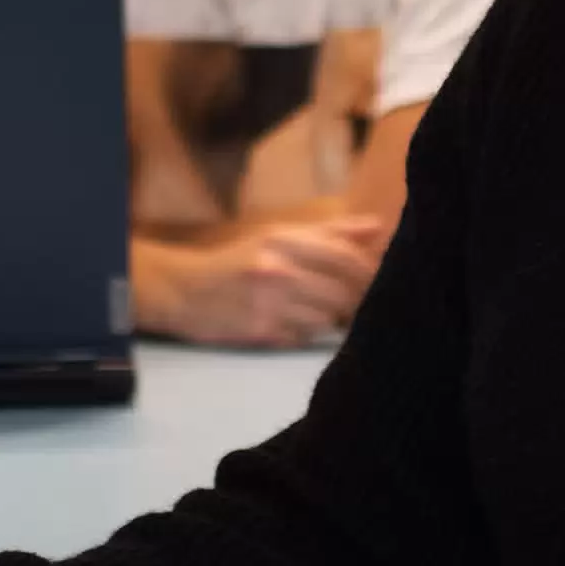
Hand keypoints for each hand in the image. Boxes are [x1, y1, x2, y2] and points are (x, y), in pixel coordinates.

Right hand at [145, 216, 385, 347]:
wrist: (185, 291)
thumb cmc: (238, 260)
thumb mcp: (279, 235)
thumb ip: (331, 231)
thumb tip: (379, 228)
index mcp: (285, 239)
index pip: (346, 257)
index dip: (369, 271)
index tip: (378, 280)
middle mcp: (279, 268)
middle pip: (343, 292)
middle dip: (352, 300)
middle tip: (348, 301)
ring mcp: (270, 302)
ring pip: (328, 318)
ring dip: (328, 318)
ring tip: (311, 310)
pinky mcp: (262, 332)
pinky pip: (306, 337)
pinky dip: (306, 333)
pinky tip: (291, 323)